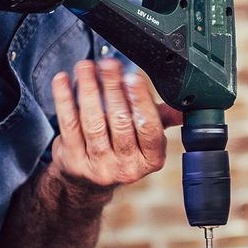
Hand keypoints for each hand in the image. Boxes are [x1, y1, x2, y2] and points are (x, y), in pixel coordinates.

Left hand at [49, 59, 182, 191]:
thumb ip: (162, 118)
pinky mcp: (72, 161)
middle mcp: (126, 166)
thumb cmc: (122, 149)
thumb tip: (184, 104)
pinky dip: (64, 99)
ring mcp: (97, 166)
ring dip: (89, 89)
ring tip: (86, 67)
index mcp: (151, 159)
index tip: (133, 78)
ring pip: (93, 122)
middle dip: (113, 88)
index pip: (149, 128)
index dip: (141, 102)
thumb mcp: (147, 139)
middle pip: (120, 122)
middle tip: (109, 64)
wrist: (87, 182)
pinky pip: (68, 125)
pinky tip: (63, 80)